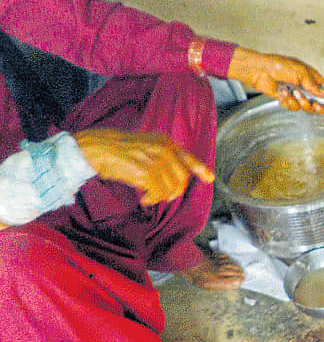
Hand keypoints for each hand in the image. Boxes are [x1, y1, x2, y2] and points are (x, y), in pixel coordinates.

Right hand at [73, 128, 213, 205]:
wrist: (96, 148)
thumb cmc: (116, 150)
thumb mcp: (144, 146)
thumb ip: (161, 157)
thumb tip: (174, 176)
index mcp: (164, 142)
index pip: (187, 157)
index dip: (200, 169)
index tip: (210, 178)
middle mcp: (163, 149)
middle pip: (182, 178)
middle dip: (174, 191)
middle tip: (162, 196)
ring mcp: (155, 160)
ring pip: (170, 187)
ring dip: (160, 197)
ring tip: (149, 196)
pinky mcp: (146, 172)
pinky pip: (158, 193)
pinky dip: (152, 199)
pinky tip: (144, 199)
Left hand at [226, 47, 323, 113]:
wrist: (260, 71)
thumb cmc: (279, 65)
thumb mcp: (300, 71)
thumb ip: (312, 84)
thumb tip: (323, 93)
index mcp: (312, 77)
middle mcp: (306, 87)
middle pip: (318, 103)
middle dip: (316, 106)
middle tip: (314, 104)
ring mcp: (297, 94)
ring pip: (305, 107)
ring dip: (299, 102)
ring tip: (292, 92)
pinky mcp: (287, 100)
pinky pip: (292, 107)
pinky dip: (287, 101)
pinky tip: (283, 93)